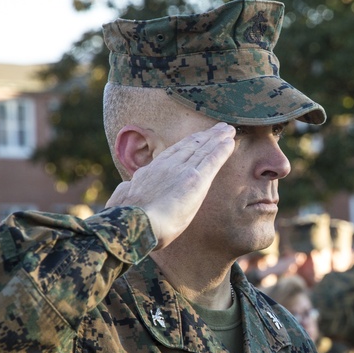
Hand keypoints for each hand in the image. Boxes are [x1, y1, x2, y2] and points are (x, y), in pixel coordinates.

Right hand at [106, 123, 235, 248]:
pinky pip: (212, 160)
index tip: (196, 138)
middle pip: (190, 147)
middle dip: (205, 137)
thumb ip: (127, 191)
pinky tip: (230, 142)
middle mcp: (167, 167)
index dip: (186, 144)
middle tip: (218, 128)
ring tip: (228, 131)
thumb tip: (123, 189)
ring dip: (217, 139)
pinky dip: (221, 150)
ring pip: (202, 149)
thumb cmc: (126, 218)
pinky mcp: (195, 179)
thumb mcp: (123, 199)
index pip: (172, 154)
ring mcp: (181, 170)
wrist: (134, 223)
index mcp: (150, 172)